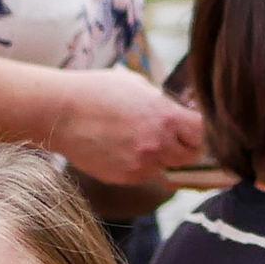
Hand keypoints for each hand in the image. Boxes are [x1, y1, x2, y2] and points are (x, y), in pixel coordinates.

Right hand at [52, 67, 210, 188]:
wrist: (59, 112)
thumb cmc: (97, 91)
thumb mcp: (139, 86)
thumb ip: (164, 103)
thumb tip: (180, 112)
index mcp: (167, 117)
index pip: (205, 133)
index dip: (204, 131)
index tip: (197, 129)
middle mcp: (158, 145)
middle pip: (191, 156)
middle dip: (187, 147)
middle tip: (174, 138)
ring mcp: (141, 165)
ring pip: (168, 168)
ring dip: (163, 158)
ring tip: (141, 140)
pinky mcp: (124, 177)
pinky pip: (144, 175)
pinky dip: (141, 166)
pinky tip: (123, 149)